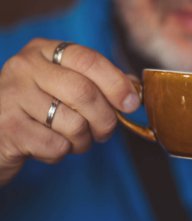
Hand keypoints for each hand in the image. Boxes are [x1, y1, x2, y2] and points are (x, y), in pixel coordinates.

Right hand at [0, 38, 139, 185]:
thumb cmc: (39, 108)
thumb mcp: (64, 86)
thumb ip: (99, 83)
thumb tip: (134, 89)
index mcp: (44, 51)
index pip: (89, 60)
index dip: (117, 83)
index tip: (132, 104)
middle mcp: (25, 67)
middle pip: (85, 93)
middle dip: (105, 119)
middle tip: (105, 131)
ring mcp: (12, 96)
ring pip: (74, 123)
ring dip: (84, 140)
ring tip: (75, 140)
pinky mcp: (8, 128)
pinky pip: (56, 146)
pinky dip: (62, 153)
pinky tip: (50, 147)